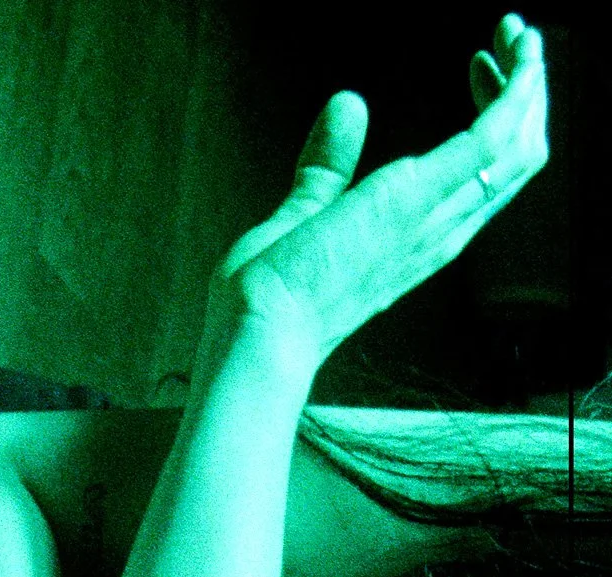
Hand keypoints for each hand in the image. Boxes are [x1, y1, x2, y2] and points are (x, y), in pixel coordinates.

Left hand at [207, 15, 547, 369]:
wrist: (260, 329)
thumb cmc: (273, 293)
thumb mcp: (303, 214)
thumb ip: (327, 166)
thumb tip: (347, 105)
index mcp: (417, 240)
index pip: (485, 180)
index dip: (496, 121)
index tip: (480, 67)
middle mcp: (438, 233)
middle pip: (515, 162)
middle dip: (525, 95)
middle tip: (514, 36)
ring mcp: (431, 218)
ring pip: (518, 150)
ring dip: (528, 85)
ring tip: (521, 33)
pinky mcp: (414, 198)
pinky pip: (489, 142)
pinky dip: (512, 94)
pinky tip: (514, 55)